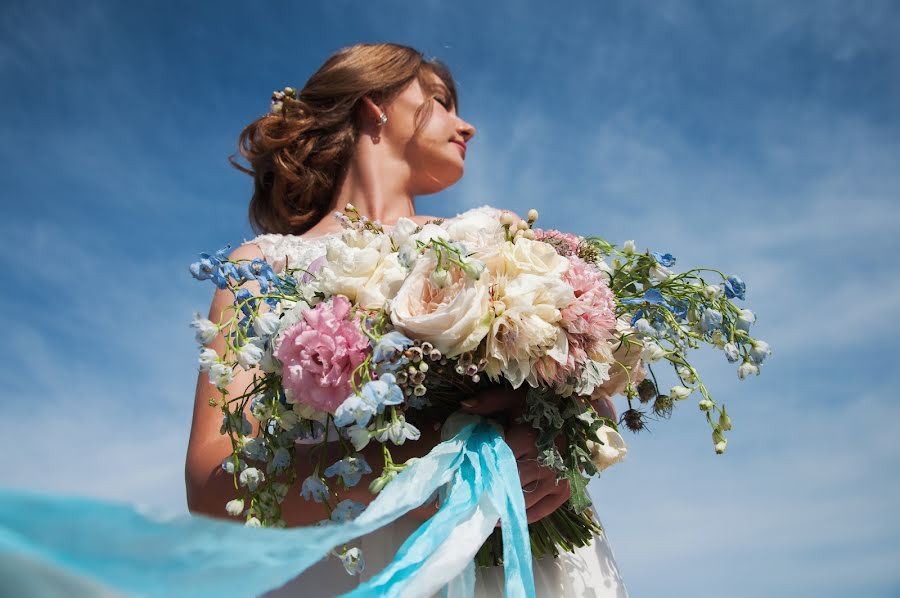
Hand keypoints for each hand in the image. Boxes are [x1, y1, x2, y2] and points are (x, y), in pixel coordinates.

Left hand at [460, 385, 569, 524]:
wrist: (574, 420)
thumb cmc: (539, 409)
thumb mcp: (514, 399)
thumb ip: (488, 401)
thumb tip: (463, 406)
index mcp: (528, 438)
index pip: (495, 460)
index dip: (477, 469)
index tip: (461, 477)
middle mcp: (544, 462)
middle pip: (507, 484)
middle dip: (487, 491)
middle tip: (468, 498)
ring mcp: (555, 479)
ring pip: (521, 502)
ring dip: (501, 509)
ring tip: (481, 511)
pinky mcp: (563, 492)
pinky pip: (539, 512)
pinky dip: (520, 517)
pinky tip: (503, 519)